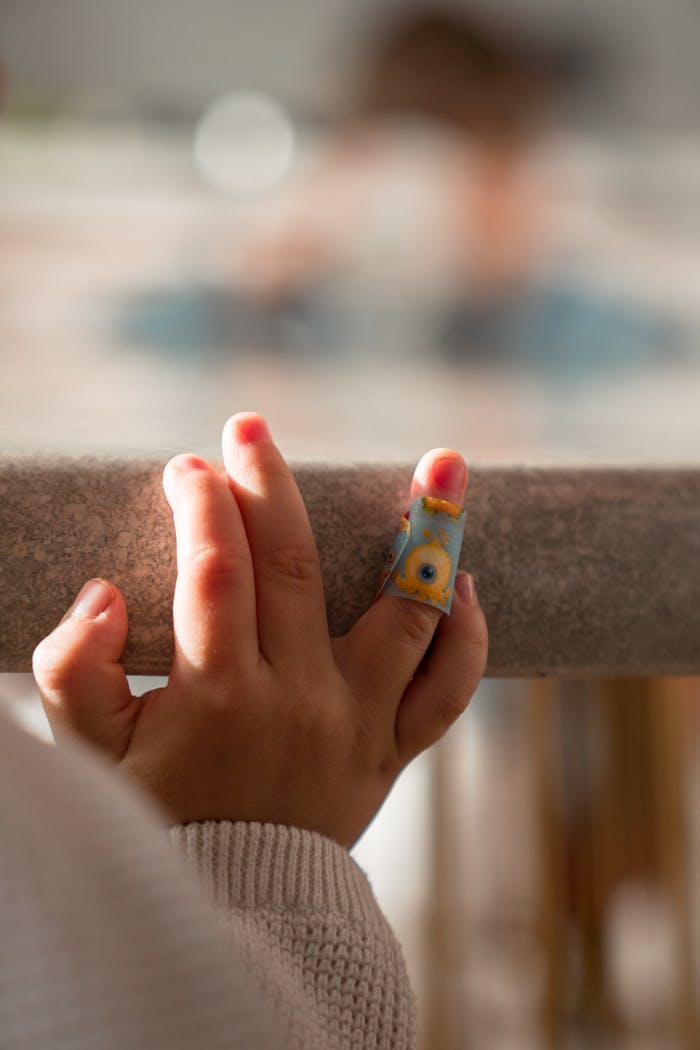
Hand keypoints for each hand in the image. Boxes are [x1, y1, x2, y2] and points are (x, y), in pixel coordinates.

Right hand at [33, 414, 487, 846]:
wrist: (228, 907)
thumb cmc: (157, 816)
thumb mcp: (90, 752)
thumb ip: (75, 668)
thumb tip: (104, 594)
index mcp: (217, 694)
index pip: (216, 571)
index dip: (202, 508)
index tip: (187, 468)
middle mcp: (298, 699)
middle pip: (297, 566)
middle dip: (271, 484)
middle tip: (251, 426)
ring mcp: (356, 722)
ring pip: (406, 614)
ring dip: (428, 534)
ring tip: (445, 463)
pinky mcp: (392, 749)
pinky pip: (449, 691)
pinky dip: (466, 636)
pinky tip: (461, 581)